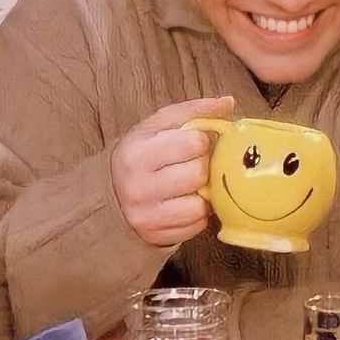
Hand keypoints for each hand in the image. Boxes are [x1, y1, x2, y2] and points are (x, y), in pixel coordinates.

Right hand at [111, 96, 234, 246]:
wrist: (111, 193)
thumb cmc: (143, 152)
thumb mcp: (159, 125)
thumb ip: (194, 111)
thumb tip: (228, 102)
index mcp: (138, 152)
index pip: (194, 143)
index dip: (201, 140)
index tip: (194, 142)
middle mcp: (139, 186)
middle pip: (199, 174)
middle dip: (203, 166)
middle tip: (194, 164)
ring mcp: (146, 216)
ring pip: (200, 205)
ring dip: (202, 194)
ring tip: (191, 185)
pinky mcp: (156, 237)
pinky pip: (196, 226)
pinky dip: (197, 214)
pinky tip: (185, 202)